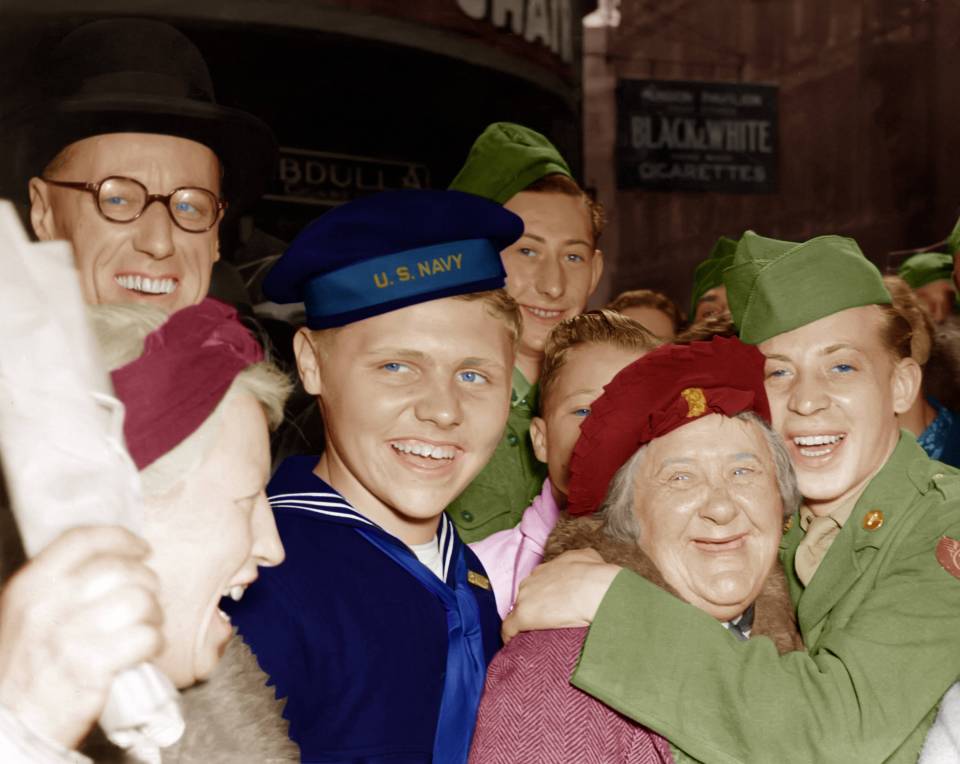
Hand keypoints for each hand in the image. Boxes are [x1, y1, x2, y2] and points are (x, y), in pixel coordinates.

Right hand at [0, 526, 163, 749]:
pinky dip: (154, 642)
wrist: (10, 724)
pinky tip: (145, 649)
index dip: (121, 539)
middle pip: (122, 569)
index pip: (83, 540)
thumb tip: (111, 561)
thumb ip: (58, 586)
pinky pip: (145, 636)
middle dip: (147, 583)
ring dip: (153, 614)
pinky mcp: (93, 664)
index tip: (142, 548)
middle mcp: (49, 604)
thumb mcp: (25, 615)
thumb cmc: (22, 669)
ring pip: (140, 600)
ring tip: (147, 626)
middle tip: (147, 600)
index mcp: (31, 586)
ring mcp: (71, 634)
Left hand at [502, 548, 620, 643]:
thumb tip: (584, 566)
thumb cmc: (596, 575)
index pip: (537, 584)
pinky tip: (514, 644)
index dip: (543, 596)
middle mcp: (532, 580)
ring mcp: (525, 597)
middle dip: (534, 607)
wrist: (595, 589)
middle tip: (547, 620)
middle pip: (526, 596)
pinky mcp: (523, 615)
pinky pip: (509, 628)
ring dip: (525, 622)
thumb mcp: (589, 557)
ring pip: (518, 611)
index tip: (551, 604)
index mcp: (546, 569)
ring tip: (534, 635)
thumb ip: (579, 560)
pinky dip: (510, 636)